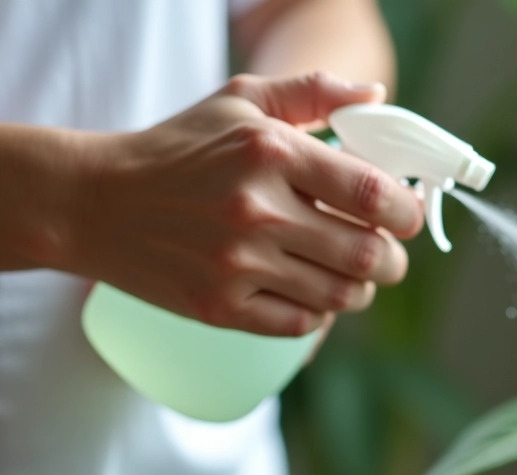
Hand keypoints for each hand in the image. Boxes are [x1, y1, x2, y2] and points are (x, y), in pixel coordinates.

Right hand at [66, 72, 422, 335]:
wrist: (93, 202)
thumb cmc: (178, 149)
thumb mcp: (240, 101)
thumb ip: (313, 93)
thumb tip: (377, 95)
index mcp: (270, 153)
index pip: (371, 194)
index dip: (406, 212)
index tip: (406, 216)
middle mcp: (257, 210)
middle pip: (367, 255)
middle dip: (393, 260)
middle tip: (387, 254)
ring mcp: (237, 264)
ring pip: (341, 295)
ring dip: (362, 290)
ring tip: (353, 275)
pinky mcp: (220, 307)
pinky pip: (301, 324)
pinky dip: (319, 314)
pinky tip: (313, 294)